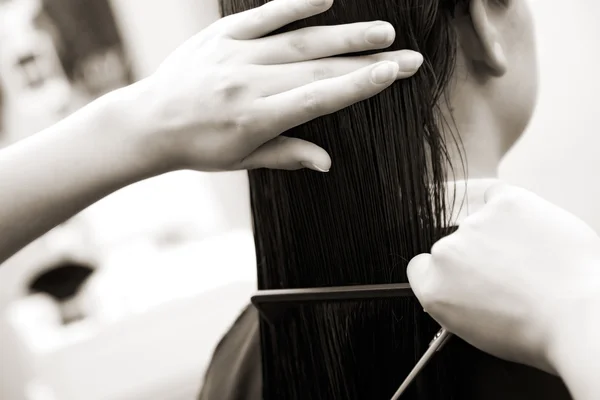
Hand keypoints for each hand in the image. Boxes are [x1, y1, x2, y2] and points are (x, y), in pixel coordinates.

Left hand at [127, 0, 422, 172]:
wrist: (149, 121)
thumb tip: (328, 162)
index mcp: (256, 118)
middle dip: (368, 62)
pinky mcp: (221, 35)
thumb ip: (287, 155)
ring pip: (300, 40)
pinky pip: (262, 15)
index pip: (319, 97)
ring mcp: (235, 55)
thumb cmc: (199, 146)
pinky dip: (294, 4)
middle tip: (409, 57)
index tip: (393, 73)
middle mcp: (249, 83)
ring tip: (383, 31)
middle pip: (319, 67)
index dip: (358, 85)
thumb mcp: (243, 159)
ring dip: (344, 35)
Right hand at [407, 183, 599, 372]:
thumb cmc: (539, 332)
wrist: (580, 316)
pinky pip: (498, 195)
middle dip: (475, 255)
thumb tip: (464, 288)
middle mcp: (446, 253)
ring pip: (478, 221)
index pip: (420, 266)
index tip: (462, 275)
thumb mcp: (478, 332)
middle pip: (452, 245)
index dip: (445, 271)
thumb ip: (457, 301)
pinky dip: (511, 208)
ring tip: (529, 257)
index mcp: (434, 287)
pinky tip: (527, 227)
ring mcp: (473, 224)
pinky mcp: (504, 203)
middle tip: (507, 273)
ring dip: (496, 233)